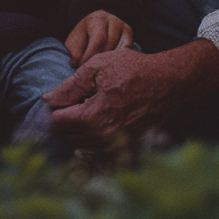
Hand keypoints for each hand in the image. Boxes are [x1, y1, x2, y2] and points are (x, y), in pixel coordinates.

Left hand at [42, 38, 218, 150]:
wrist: (169, 82)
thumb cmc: (135, 70)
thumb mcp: (97, 67)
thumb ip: (70, 86)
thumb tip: (48, 99)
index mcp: (94, 118)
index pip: (58, 123)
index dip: (54, 109)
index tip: (58, 98)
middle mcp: (104, 139)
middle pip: (69, 137)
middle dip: (64, 120)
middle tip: (72, 101)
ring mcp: (118, 147)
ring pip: (83, 146)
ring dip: (78, 130)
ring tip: (85, 108)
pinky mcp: (128, 149)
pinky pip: (100, 151)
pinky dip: (93, 139)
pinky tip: (98, 122)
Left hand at [64, 10, 132, 67]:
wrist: (92, 30)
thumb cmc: (83, 38)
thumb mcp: (74, 42)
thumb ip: (74, 51)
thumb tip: (77, 63)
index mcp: (98, 18)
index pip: (99, 39)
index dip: (91, 55)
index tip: (83, 67)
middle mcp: (113, 20)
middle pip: (110, 45)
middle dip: (99, 60)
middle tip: (91, 71)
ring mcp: (123, 27)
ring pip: (119, 49)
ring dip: (109, 62)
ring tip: (99, 70)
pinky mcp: (129, 35)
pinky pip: (127, 51)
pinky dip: (118, 60)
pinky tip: (110, 65)